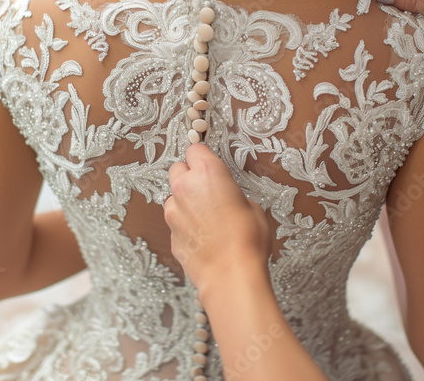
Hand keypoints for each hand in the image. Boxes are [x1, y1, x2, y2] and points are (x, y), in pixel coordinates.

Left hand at [165, 143, 271, 297]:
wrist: (230, 275)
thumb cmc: (246, 241)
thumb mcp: (252, 207)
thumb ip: (234, 195)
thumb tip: (229, 199)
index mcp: (208, 174)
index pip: (195, 149)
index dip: (203, 157)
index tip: (209, 163)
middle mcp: (185, 188)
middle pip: (178, 169)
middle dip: (190, 176)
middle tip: (208, 188)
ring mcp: (174, 211)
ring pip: (173, 196)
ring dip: (185, 201)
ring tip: (207, 216)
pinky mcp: (170, 233)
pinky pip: (175, 220)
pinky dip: (185, 223)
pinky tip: (203, 235)